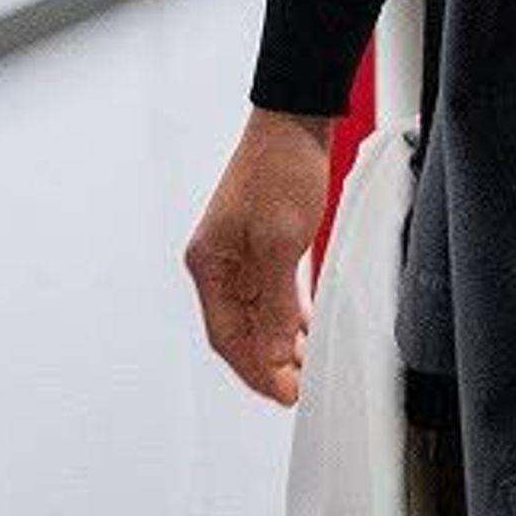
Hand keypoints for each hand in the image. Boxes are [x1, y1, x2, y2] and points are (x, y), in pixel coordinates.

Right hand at [184, 108, 338, 403]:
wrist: (295, 121)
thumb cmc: (280, 169)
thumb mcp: (279, 243)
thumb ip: (273, 304)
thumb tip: (272, 354)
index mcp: (209, 265)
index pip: (226, 336)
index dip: (255, 371)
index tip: (285, 394)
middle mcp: (218, 264)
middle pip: (239, 331)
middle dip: (268, 364)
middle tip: (300, 389)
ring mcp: (238, 255)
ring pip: (255, 316)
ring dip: (278, 345)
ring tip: (306, 370)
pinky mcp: (261, 245)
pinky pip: (269, 295)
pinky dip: (286, 318)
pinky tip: (305, 333)